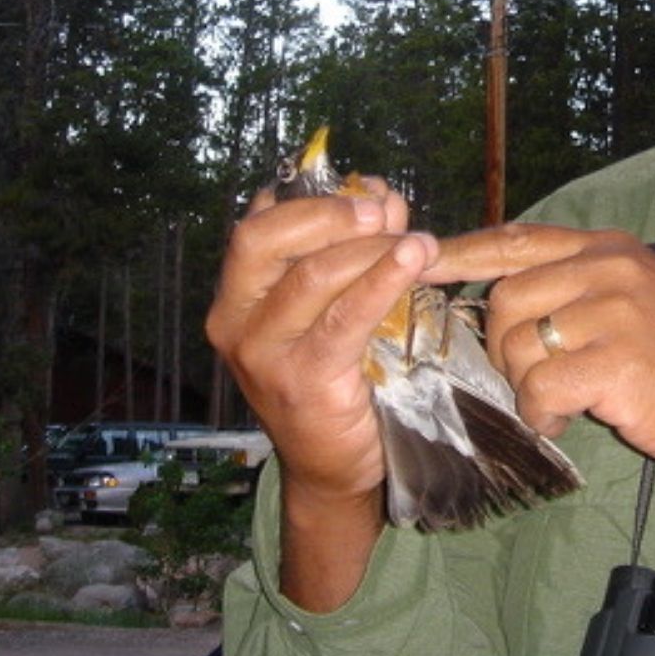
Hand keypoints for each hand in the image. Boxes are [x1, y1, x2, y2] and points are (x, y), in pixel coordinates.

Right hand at [206, 180, 435, 502]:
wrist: (334, 466)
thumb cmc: (337, 376)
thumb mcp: (334, 305)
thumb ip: (350, 252)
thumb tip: (383, 198)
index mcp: (236, 295)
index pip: (256, 225)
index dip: (312, 197)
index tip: (367, 189)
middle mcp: (234, 321)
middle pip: (265, 239)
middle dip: (330, 213)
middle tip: (385, 210)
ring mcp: (261, 354)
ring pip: (312, 276)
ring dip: (372, 249)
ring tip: (420, 241)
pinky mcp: (300, 382)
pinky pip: (344, 320)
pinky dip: (381, 283)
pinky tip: (413, 264)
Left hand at [422, 224, 654, 482]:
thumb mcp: (641, 297)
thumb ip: (581, 285)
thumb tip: (507, 296)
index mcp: (609, 248)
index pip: (517, 240)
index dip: (462, 253)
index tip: (418, 266)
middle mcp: (609, 268)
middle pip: (506, 298)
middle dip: (505, 350)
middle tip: (537, 383)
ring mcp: (614, 311)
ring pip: (517, 344)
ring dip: (525, 386)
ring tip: (560, 404)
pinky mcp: (616, 362)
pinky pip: (540, 388)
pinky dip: (543, 414)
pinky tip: (568, 423)